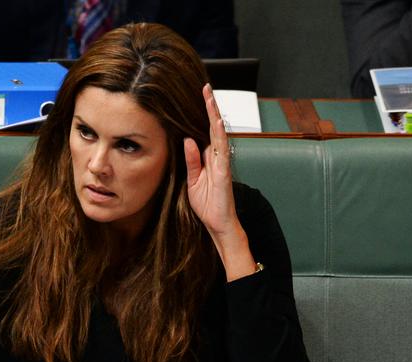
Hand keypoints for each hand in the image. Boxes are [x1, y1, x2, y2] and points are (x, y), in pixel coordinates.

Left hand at [184, 84, 255, 279]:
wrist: (218, 224)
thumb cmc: (207, 205)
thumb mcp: (192, 181)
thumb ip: (191, 161)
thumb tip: (187, 140)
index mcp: (209, 159)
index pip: (205, 132)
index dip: (202, 115)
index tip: (198, 97)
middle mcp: (217, 157)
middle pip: (214, 128)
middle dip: (210, 107)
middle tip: (206, 87)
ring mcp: (222, 164)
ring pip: (219, 134)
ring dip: (215, 115)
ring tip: (210, 97)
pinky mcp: (224, 173)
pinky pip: (222, 151)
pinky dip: (219, 136)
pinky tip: (216, 123)